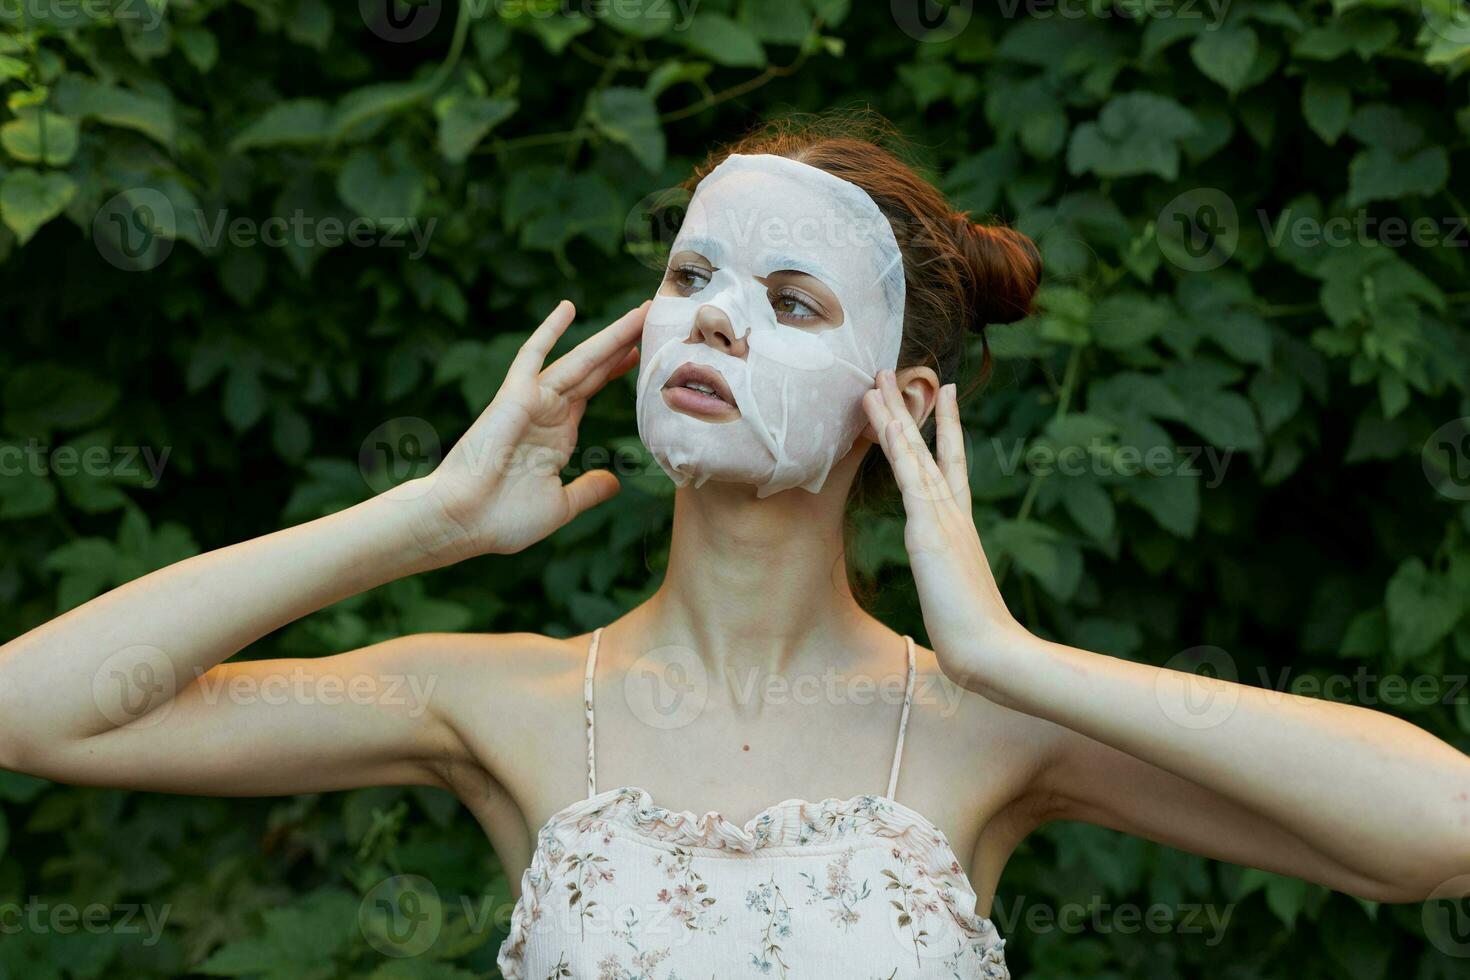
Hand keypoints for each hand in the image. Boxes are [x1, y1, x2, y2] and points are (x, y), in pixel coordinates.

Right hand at [408, 299, 646, 558]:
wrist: (463, 522)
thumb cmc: (502, 519)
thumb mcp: (559, 505)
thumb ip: (587, 491)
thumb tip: (614, 482)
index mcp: (557, 436)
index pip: (591, 391)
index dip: (616, 370)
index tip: (643, 353)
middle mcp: (548, 412)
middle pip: (593, 369)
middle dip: (622, 343)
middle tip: (650, 316)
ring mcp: (533, 401)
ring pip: (579, 359)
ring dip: (610, 336)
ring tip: (641, 312)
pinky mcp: (514, 395)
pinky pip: (532, 355)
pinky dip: (549, 331)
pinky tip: (568, 307)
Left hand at [861, 370, 1026, 689]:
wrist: (990, 651)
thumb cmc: (976, 635)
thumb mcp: (957, 597)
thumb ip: (951, 581)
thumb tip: (949, 590)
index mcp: (959, 526)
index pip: (952, 466)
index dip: (947, 430)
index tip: (946, 396)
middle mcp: (952, 513)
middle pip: (928, 448)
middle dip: (908, 409)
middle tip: (891, 372)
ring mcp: (942, 518)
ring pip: (914, 455)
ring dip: (892, 416)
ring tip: (874, 381)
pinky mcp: (929, 530)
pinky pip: (910, 478)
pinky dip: (897, 447)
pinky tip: (885, 420)